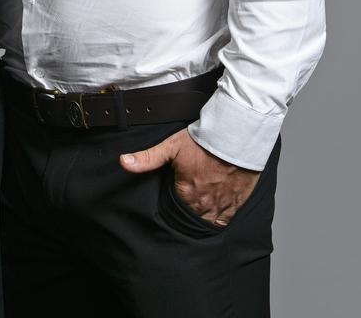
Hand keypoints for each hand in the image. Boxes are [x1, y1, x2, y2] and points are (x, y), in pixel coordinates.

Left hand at [119, 128, 258, 226]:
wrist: (236, 137)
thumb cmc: (204, 141)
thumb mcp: (171, 146)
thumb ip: (147, 158)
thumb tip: (124, 162)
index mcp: (186, 193)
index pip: (173, 209)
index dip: (171, 204)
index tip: (173, 197)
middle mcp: (203, 204)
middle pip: (190, 217)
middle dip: (186, 213)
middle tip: (185, 203)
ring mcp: (222, 205)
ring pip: (208, 222)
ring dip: (202, 218)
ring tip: (197, 210)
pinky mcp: (236, 203)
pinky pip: (224, 221)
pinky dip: (218, 219)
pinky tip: (214, 213)